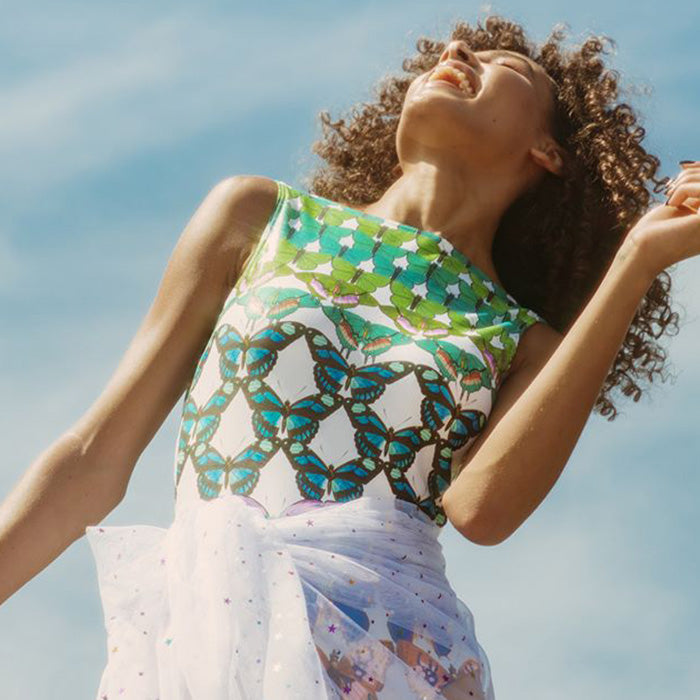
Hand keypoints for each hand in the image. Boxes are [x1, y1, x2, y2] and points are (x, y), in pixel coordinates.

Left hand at [622, 162, 699, 278]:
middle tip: (673, 185)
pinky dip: (684, 188)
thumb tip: (693, 165)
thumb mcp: (683, 206)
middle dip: (695, 173)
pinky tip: (671, 203)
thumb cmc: (657, 230)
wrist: (640, 250)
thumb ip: (697, 190)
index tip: (684, 167)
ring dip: (688, 179)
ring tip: (670, 193)